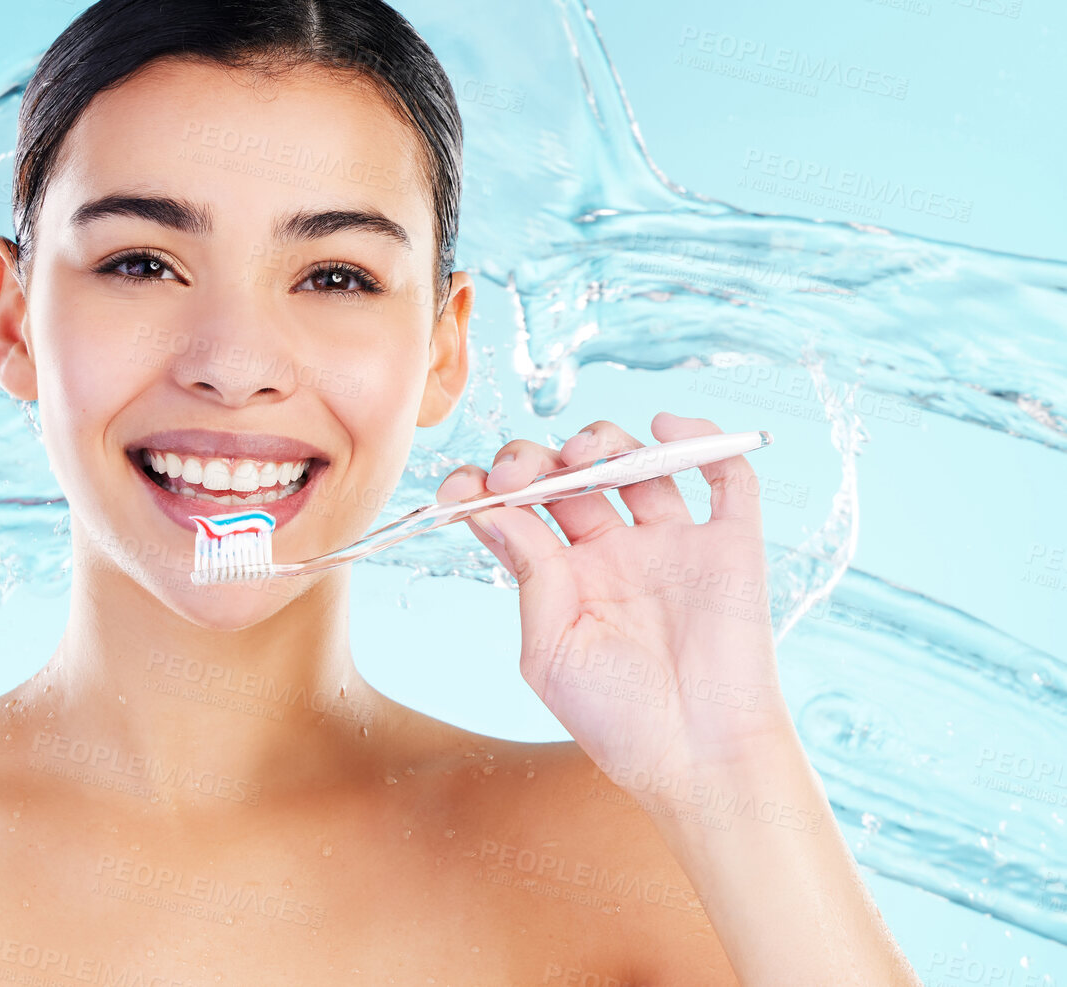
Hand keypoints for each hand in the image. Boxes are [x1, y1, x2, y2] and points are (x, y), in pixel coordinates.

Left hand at [436, 412, 794, 801]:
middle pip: (571, 472)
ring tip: (584, 457)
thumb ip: (529, 575)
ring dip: (605, 439)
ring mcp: (673, 544)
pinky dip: (701, 439)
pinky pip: (724, 476)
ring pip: (637, 460)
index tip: (460, 483)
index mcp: (568, 576)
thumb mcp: (550, 651)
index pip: (522, 508)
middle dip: (537, 458)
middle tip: (519, 474)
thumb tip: (489, 508)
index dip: (488, 486)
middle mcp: (617, 551)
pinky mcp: (730, 546)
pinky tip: (666, 429)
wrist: (699, 761)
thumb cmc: (620, 721)